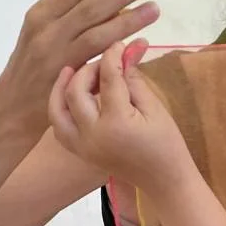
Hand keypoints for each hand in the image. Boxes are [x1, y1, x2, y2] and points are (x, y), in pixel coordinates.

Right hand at [0, 0, 158, 137]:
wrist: (11, 107)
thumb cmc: (35, 74)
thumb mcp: (47, 39)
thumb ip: (74, 25)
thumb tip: (114, 8)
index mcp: (43, 12)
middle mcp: (47, 25)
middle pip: (90, 2)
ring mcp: (54, 47)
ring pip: (96, 26)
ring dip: (128, 16)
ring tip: (154, 7)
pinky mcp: (63, 70)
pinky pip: (96, 53)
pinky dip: (119, 44)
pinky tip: (141, 40)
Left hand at [49, 42, 192, 191]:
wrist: (165, 181)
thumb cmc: (168, 145)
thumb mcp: (155, 109)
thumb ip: (134, 79)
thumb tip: (125, 51)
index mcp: (116, 122)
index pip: (108, 78)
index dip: (113, 56)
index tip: (119, 44)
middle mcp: (92, 134)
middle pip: (76, 90)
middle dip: (87, 70)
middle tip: (103, 63)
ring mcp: (83, 146)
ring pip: (58, 110)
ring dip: (62, 88)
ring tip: (70, 72)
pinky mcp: (80, 153)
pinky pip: (59, 128)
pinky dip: (60, 109)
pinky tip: (69, 97)